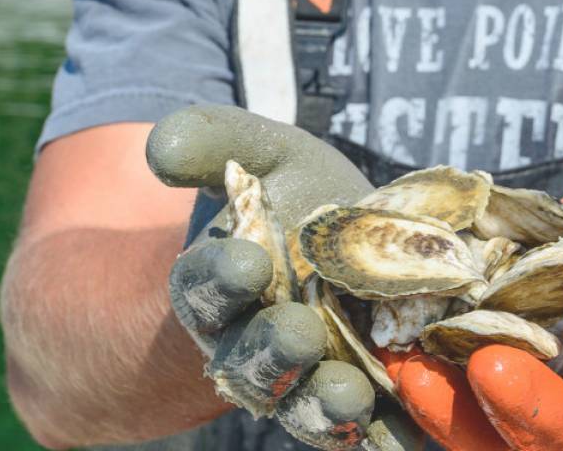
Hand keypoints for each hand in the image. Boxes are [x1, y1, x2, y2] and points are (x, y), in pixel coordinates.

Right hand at [147, 105, 423, 450]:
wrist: (336, 228)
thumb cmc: (287, 185)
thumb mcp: (253, 149)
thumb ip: (206, 141)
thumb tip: (159, 148)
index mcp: (215, 281)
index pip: (201, 289)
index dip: (219, 279)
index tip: (247, 263)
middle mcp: (247, 337)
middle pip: (247, 358)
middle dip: (270, 348)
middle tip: (298, 332)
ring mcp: (300, 371)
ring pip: (299, 398)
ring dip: (320, 402)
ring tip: (350, 395)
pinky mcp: (351, 386)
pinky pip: (354, 417)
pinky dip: (375, 425)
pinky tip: (403, 429)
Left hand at [379, 177, 562, 450]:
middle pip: (560, 434)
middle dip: (527, 407)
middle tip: (492, 368)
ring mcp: (526, 406)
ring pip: (492, 440)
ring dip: (452, 410)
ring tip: (416, 375)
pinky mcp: (476, 393)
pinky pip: (449, 409)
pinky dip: (422, 389)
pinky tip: (395, 358)